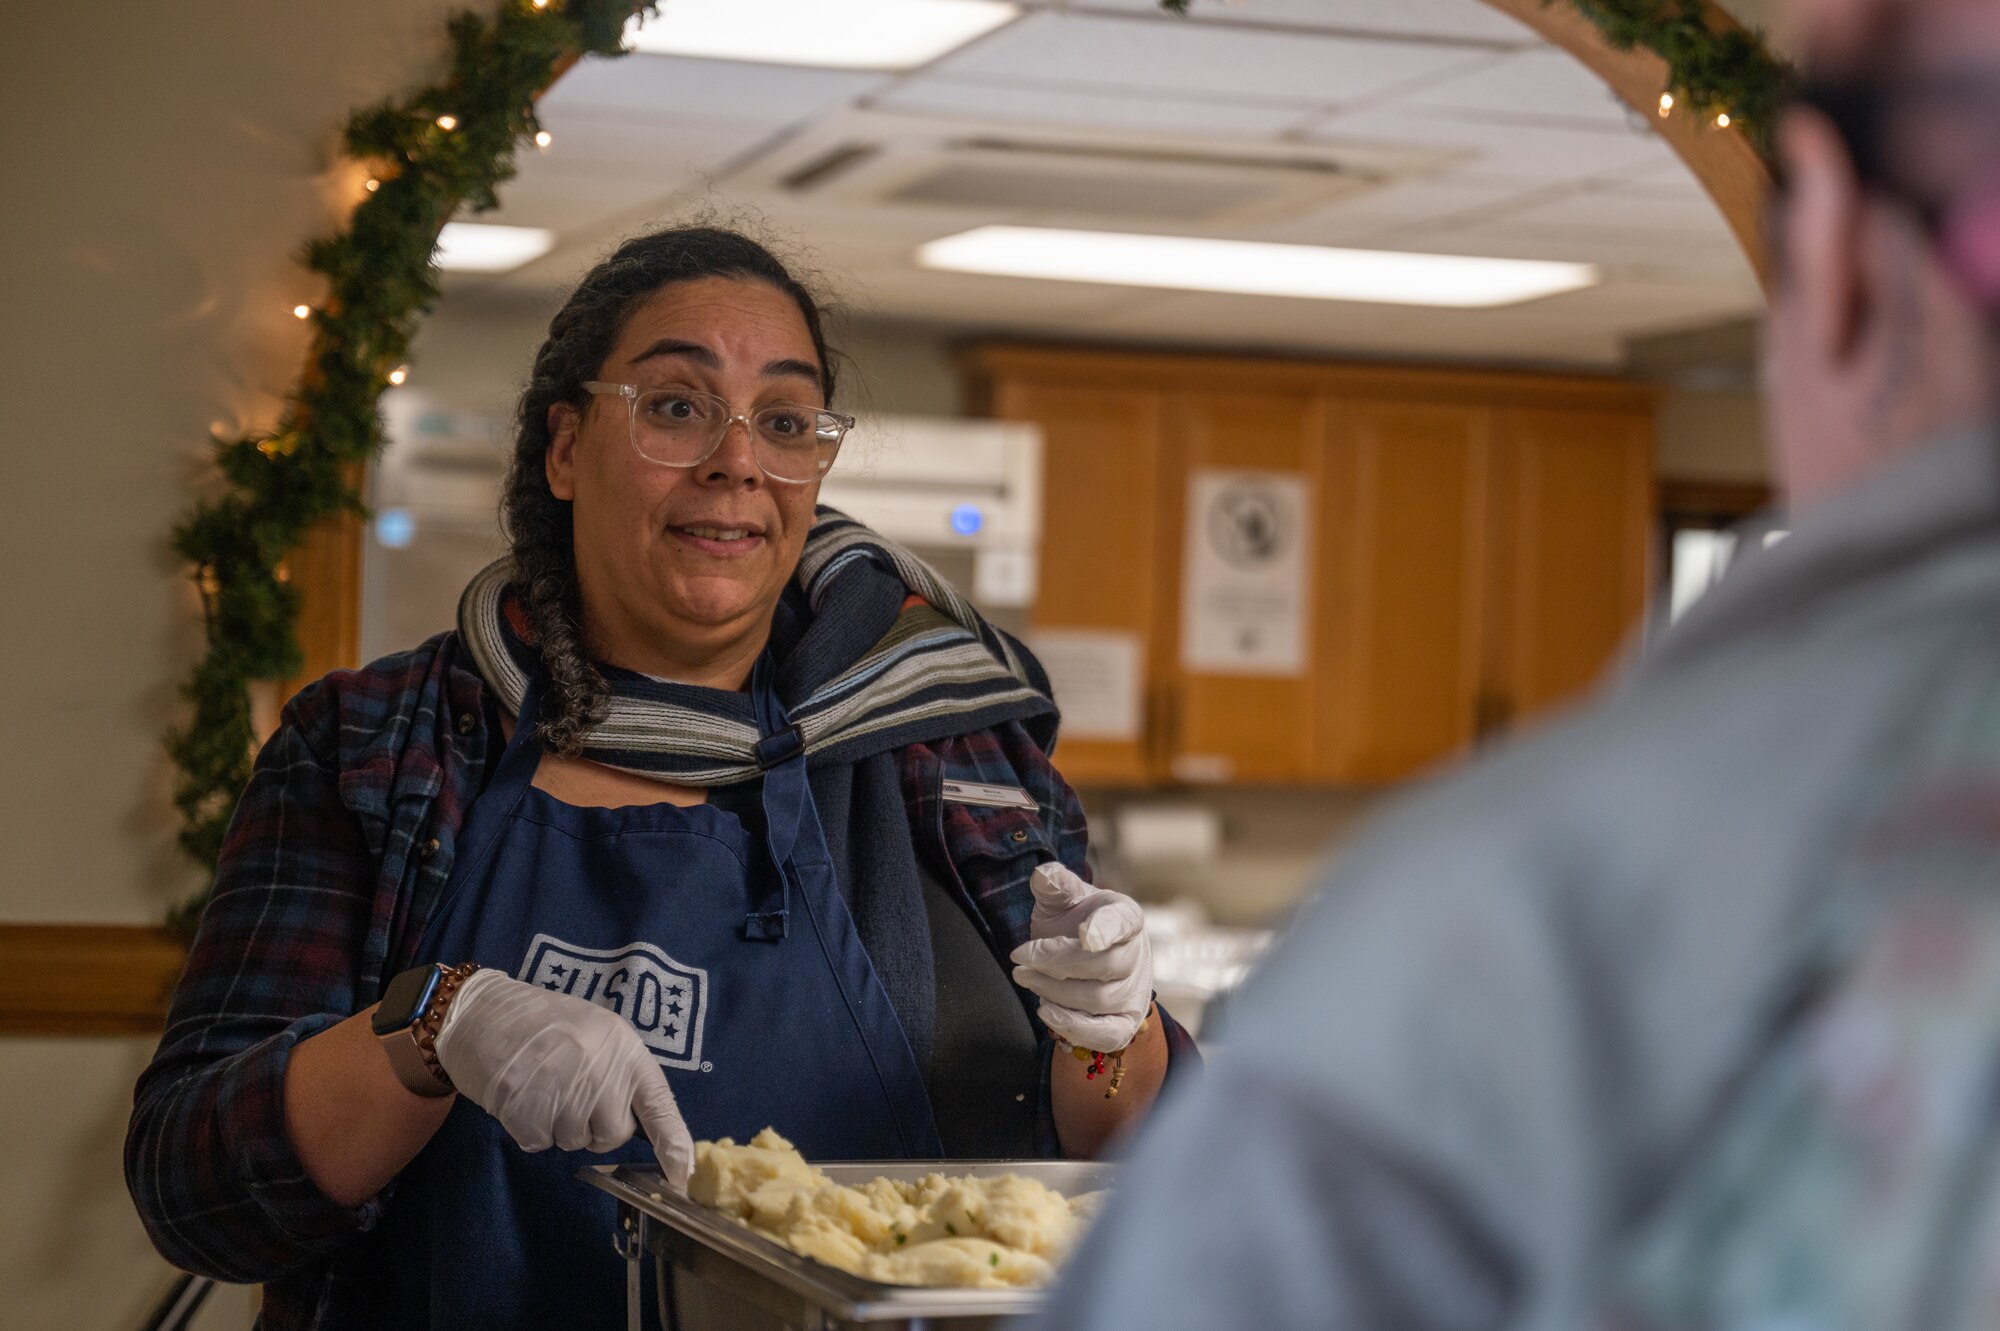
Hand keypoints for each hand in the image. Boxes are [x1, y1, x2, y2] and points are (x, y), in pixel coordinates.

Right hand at [432, 970, 695, 1188]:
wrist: (485, 1011)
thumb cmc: (546, 1025)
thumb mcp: (597, 1036)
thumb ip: (620, 1074)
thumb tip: (644, 1127)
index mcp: (624, 1048)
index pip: (660, 1105)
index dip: (674, 1145)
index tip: (681, 1178)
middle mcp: (600, 1068)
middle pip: (614, 1134)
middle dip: (595, 1127)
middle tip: (572, 1094)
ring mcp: (562, 1087)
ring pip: (575, 1141)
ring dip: (559, 1126)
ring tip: (543, 1088)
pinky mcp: (525, 1106)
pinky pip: (539, 1142)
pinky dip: (530, 1129)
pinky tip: (523, 1098)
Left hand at [1009, 863, 1152, 1051]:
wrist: (1082, 961)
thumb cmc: (1073, 925)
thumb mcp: (1061, 901)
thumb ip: (1054, 886)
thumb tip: (1043, 874)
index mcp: (1125, 916)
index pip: (1122, 922)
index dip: (1106, 929)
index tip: (1085, 934)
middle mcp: (1137, 955)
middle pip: (1106, 965)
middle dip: (1057, 964)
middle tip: (1019, 960)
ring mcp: (1135, 992)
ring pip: (1101, 1000)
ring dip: (1056, 992)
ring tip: (1025, 978)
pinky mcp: (1125, 1023)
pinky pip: (1109, 1035)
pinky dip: (1076, 1028)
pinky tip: (1046, 1012)